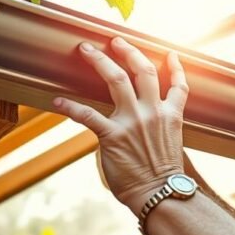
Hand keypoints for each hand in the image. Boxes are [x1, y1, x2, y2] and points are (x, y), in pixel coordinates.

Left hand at [53, 37, 189, 215]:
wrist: (160, 195)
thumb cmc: (162, 179)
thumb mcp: (169, 147)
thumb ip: (157, 130)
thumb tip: (143, 131)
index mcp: (171, 116)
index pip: (178, 84)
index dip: (175, 66)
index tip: (170, 53)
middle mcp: (153, 112)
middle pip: (142, 70)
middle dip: (127, 51)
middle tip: (114, 40)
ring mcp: (133, 121)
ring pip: (117, 79)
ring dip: (100, 61)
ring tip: (87, 49)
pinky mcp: (112, 135)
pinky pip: (87, 114)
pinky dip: (70, 107)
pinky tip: (57, 102)